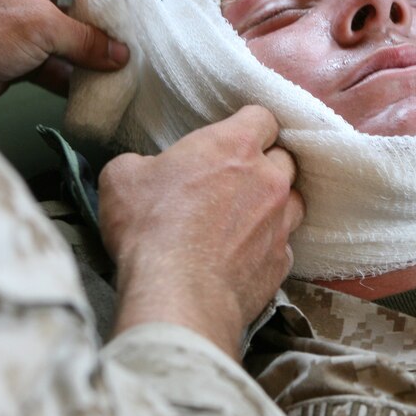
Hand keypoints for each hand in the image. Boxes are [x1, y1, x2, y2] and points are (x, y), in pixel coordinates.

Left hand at [0, 0, 129, 100]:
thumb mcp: (41, 26)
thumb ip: (85, 39)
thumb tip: (120, 53)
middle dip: (111, 10)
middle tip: (137, 25)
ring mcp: (30, 19)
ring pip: (76, 28)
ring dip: (97, 45)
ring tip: (124, 57)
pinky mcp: (25, 52)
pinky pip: (62, 60)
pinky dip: (78, 73)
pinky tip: (96, 84)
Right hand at [98, 106, 303, 357]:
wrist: (177, 297)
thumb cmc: (150, 230)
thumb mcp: (122, 178)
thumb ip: (141, 163)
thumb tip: (144, 170)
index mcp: (235, 146)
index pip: (263, 118)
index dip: (249, 126)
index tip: (232, 140)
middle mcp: (269, 180)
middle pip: (284, 159)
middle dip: (264, 165)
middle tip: (234, 181)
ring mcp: (281, 222)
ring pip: (293, 200)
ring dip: (274, 204)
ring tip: (244, 218)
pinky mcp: (281, 262)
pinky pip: (283, 244)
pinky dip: (267, 246)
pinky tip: (243, 255)